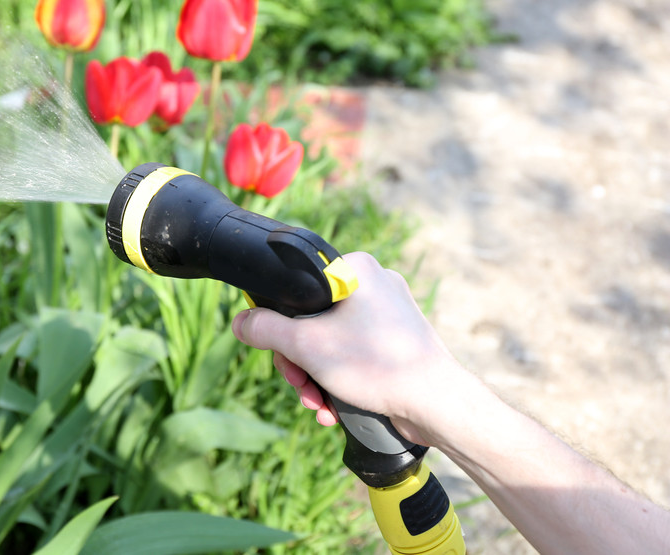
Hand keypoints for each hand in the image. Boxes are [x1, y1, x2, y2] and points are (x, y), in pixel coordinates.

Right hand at [231, 252, 469, 446]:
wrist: (435, 403)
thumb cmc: (377, 364)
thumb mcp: (306, 345)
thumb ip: (266, 329)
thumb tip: (241, 322)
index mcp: (355, 269)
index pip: (298, 287)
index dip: (281, 324)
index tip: (280, 353)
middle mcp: (374, 283)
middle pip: (313, 320)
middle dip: (300, 362)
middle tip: (300, 386)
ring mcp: (389, 313)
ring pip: (331, 342)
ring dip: (317, 377)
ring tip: (320, 405)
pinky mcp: (397, 340)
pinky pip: (354, 354)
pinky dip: (340, 379)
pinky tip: (336, 408)